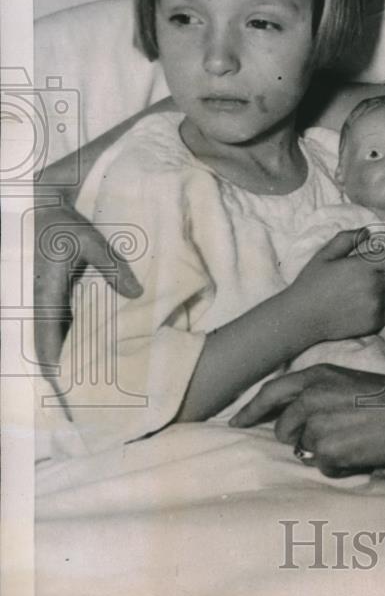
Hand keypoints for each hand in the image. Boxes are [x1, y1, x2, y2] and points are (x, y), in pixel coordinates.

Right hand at [33, 198, 142, 369]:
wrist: (39, 205)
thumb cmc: (61, 223)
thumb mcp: (89, 241)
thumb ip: (113, 267)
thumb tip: (136, 293)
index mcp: (44, 293)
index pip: (43, 338)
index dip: (51, 365)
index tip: (61, 386)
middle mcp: (37, 300)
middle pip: (44, 342)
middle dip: (58, 366)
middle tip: (76, 390)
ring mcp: (39, 297)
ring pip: (48, 333)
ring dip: (62, 351)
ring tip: (84, 374)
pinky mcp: (46, 292)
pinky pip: (52, 320)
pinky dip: (63, 334)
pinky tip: (83, 346)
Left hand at [229, 364, 384, 475]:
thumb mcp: (351, 383)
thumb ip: (320, 395)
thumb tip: (298, 424)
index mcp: (319, 375)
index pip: (271, 391)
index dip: (250, 410)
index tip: (236, 423)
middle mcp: (312, 396)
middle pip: (283, 427)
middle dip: (299, 438)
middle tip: (333, 437)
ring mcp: (317, 423)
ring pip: (305, 448)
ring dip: (326, 451)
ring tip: (358, 440)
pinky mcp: (328, 449)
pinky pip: (323, 466)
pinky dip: (340, 465)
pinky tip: (363, 451)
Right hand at [290, 228, 384, 341]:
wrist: (303, 318)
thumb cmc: (312, 283)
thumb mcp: (325, 254)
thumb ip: (348, 238)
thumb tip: (368, 231)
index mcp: (365, 267)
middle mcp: (376, 287)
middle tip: (373, 272)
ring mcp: (378, 307)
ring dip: (384, 288)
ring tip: (361, 290)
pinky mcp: (377, 322)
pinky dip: (379, 305)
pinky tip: (359, 304)